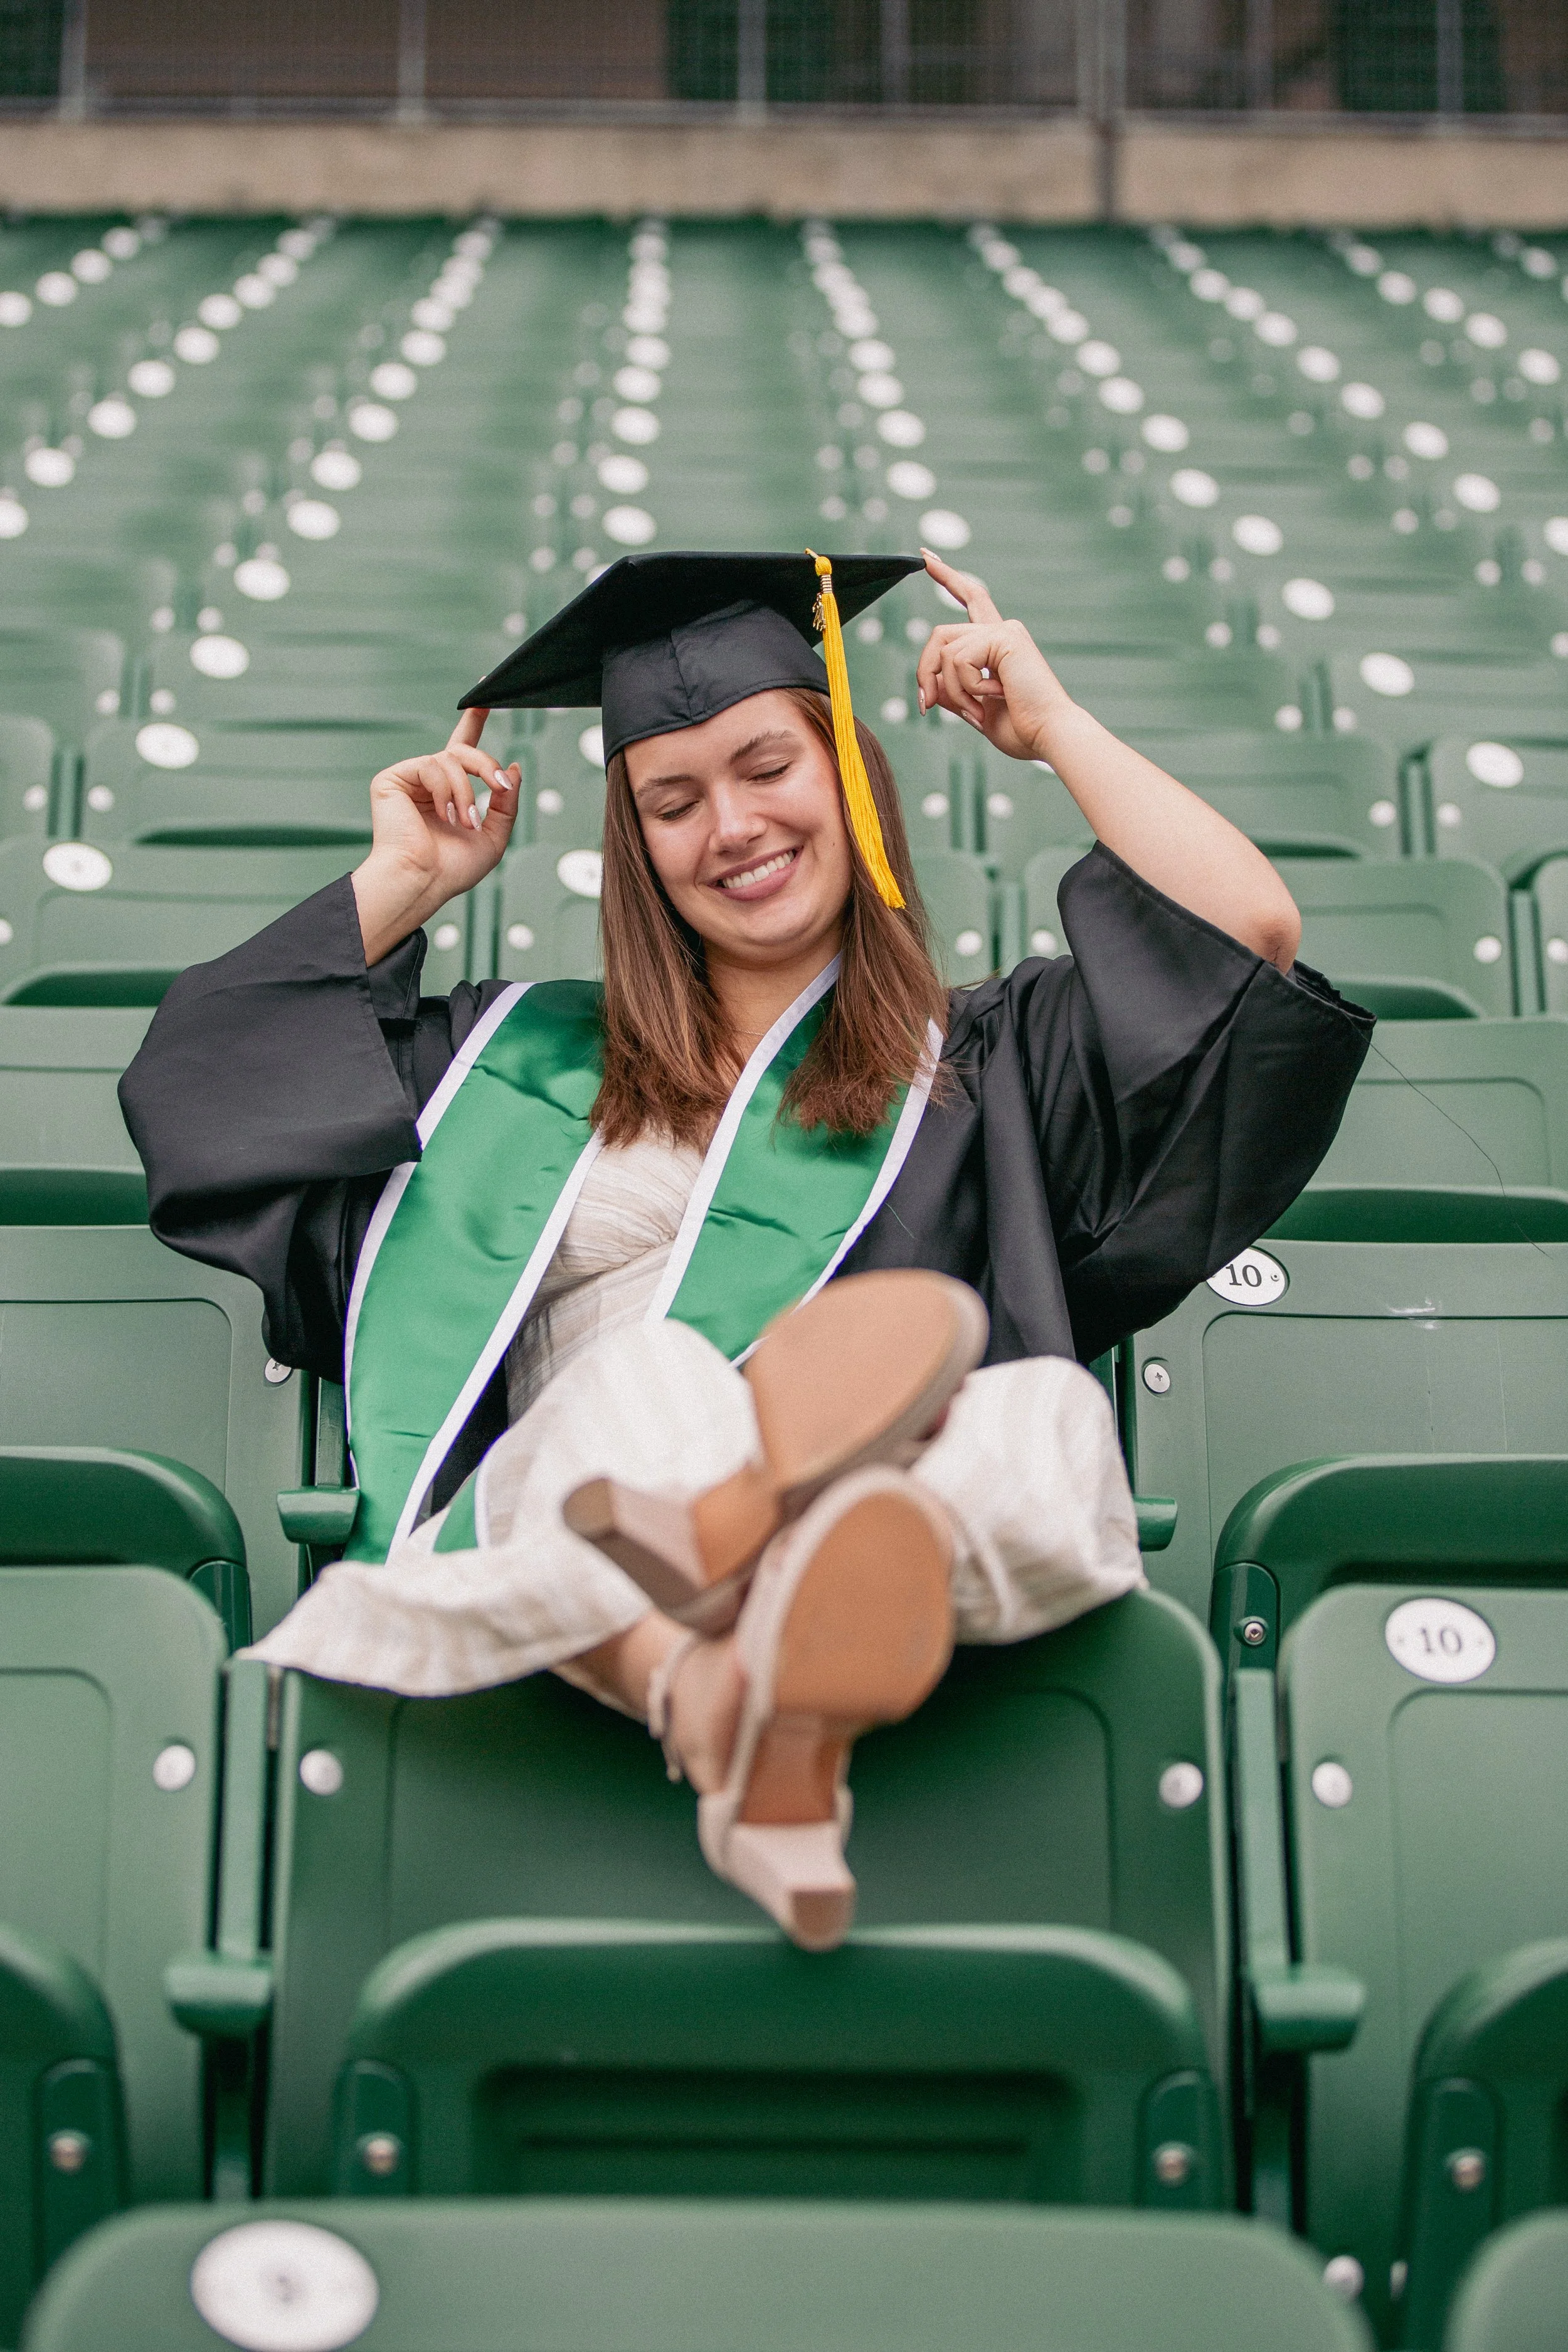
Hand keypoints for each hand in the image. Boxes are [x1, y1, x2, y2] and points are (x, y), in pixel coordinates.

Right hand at [352, 706, 519, 963]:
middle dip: (486, 765)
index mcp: (450, 792)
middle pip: (463, 750)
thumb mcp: (494, 836)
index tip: (485, 696)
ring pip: (450, 758)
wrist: (423, 882)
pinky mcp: (392, 780)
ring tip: (464, 820)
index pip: (464, 748)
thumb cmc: (452, 869)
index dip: (474, 721)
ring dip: (466, 790)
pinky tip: (444, 814)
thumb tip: (513, 767)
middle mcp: (430, 781)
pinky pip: (430, 764)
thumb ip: (506, 802)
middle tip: (500, 786)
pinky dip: (445, 789)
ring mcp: (410, 779)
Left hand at [915, 550, 1073, 762]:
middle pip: (939, 634)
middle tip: (926, 706)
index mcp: (997, 644)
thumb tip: (928, 685)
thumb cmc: (1022, 730)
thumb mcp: (976, 710)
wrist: (1049, 736)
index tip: (926, 558)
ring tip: (978, 709)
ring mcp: (1005, 631)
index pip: (970, 600)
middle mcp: (1002, 630)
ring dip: (952, 690)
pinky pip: (959, 659)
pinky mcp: (1005, 637)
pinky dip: (968, 687)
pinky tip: (996, 696)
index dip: (948, 578)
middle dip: (924, 671)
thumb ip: (953, 693)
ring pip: (945, 651)